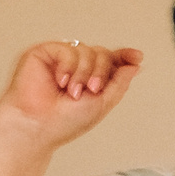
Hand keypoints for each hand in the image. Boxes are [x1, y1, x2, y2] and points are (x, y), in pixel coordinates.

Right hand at [0, 40, 142, 147]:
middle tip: (92, 90)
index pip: (111, 61)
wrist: (37, 126)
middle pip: (103, 54)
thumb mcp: (103, 103)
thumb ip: (119, 82)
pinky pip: (67, 49)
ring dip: (84, 74)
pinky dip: (68, 67)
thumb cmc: (65, 121)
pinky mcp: (43, 53)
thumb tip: (135, 65)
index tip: (137, 57)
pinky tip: (59, 82)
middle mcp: (76, 67)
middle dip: (102, 72)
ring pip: (88, 50)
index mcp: (90, 78)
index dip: (125, 56)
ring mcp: (60, 59)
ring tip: (72, 92)